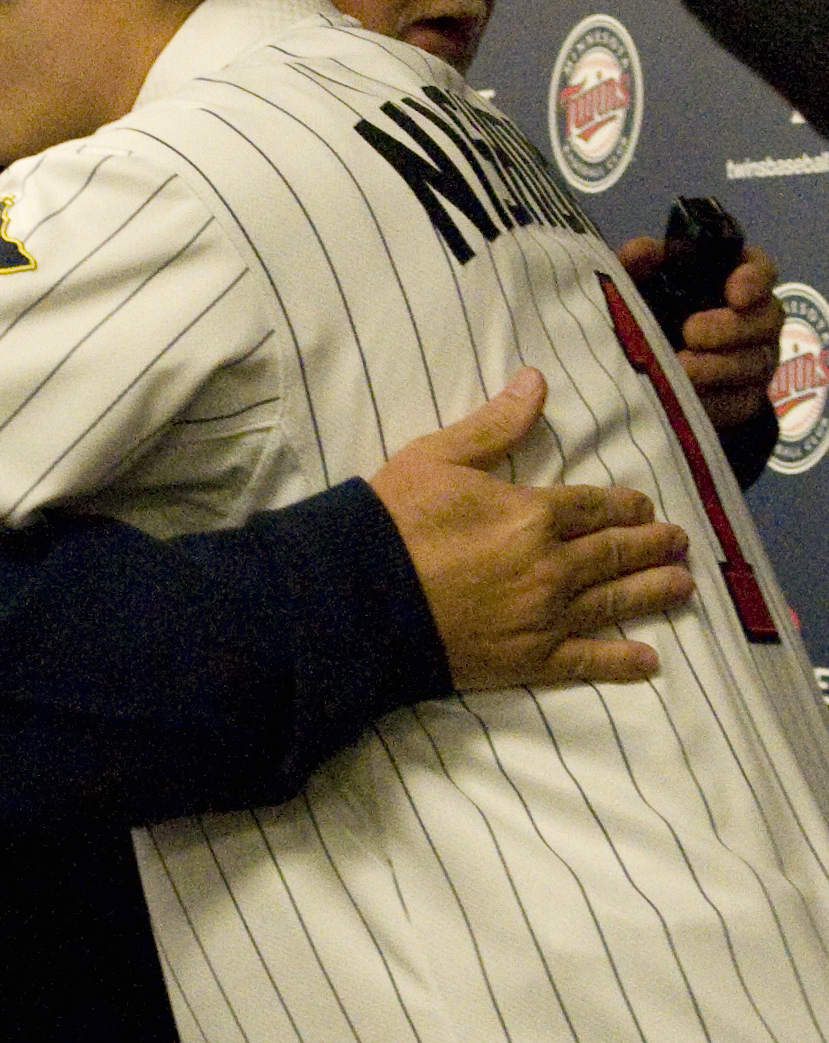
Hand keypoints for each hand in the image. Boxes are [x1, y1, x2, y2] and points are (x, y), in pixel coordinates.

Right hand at [369, 368, 692, 689]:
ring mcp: (545, 617)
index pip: (596, 506)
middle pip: (615, 553)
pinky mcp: (529, 660)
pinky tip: (650, 662)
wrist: (359, 596)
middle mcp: (552, 566)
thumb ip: (495, 424)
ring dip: (654, 592)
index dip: (627, 506)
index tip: (646, 507)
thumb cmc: (394, 520)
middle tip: (680, 542)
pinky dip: (622, 662)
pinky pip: (587, 661)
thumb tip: (536, 380)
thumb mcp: (439, 456)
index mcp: (533, 513)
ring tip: (684, 586)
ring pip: (615, 602)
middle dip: (652, 545)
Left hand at [618, 237, 782, 428]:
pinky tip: (685, 398)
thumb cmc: (651, 313)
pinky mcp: (744, 399)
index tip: (734, 292)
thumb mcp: (638, 287)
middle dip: (730, 327)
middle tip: (691, 332)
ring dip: (717, 367)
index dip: (754, 278)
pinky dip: (713, 401)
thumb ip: (638, 265)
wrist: (647, 370)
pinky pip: (739, 402)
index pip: (761, 269)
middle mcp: (755, 319)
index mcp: (733, 281)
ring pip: (754, 364)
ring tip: (680, 368)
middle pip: (767, 319)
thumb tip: (642, 251)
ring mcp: (755, 361)